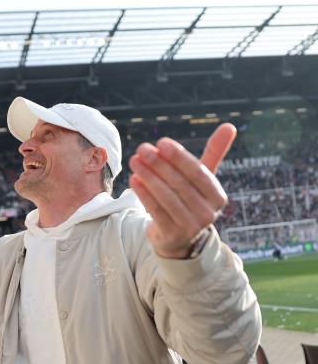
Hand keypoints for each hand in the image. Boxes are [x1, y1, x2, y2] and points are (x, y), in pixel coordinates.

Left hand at [129, 123, 235, 258]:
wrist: (178, 238)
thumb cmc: (190, 199)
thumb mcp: (202, 179)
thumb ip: (214, 153)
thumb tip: (229, 125)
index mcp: (217, 196)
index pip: (199, 173)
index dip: (180, 157)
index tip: (161, 142)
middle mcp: (208, 213)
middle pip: (180, 184)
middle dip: (160, 164)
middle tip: (142, 149)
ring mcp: (190, 226)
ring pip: (167, 197)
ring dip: (148, 177)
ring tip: (134, 161)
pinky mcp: (172, 235)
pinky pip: (156, 211)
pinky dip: (144, 194)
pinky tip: (134, 179)